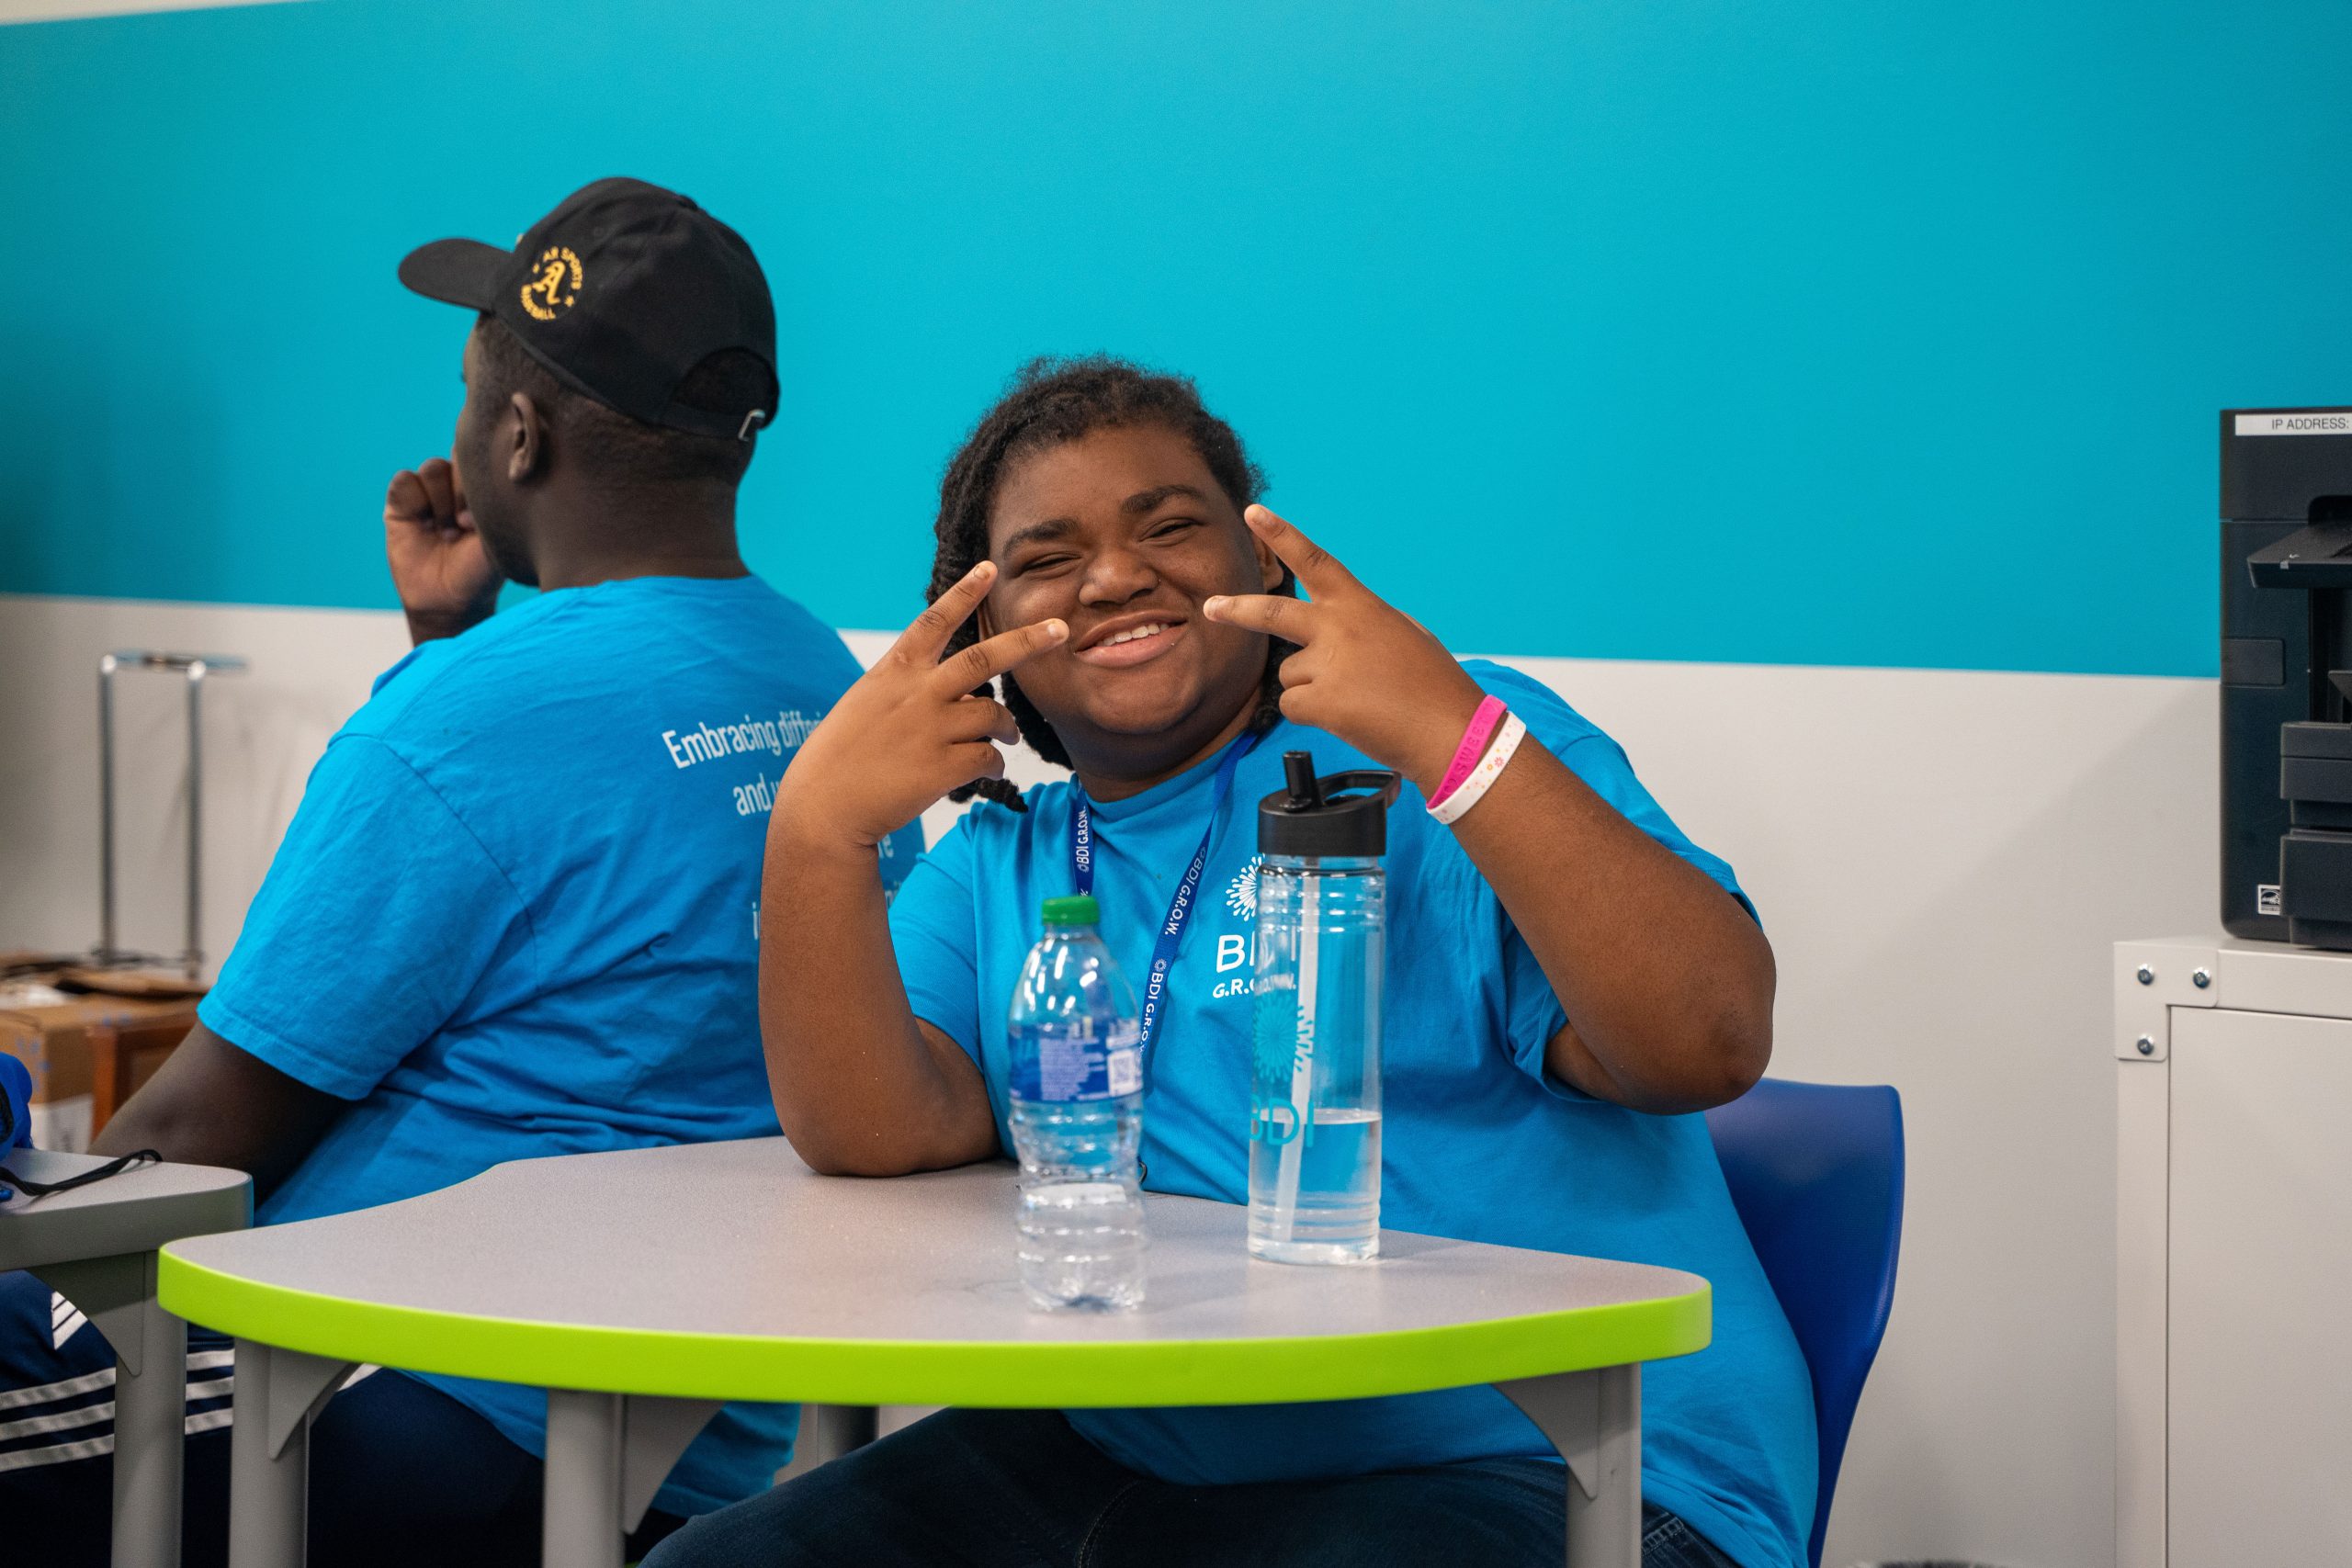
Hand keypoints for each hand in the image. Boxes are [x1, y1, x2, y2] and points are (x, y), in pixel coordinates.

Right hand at [385, 458, 500, 643]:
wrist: (449, 602)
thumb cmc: (481, 572)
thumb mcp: (499, 539)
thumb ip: (498, 505)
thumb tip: (492, 474)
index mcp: (486, 490)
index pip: (485, 457)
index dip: (484, 477)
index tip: (487, 511)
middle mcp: (459, 486)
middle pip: (458, 455)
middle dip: (464, 490)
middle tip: (467, 524)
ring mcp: (431, 493)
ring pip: (432, 468)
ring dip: (441, 501)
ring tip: (449, 531)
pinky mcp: (402, 503)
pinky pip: (404, 480)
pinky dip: (414, 500)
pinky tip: (424, 526)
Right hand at [773, 561, 1068, 853]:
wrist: (824, 806)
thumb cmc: (844, 755)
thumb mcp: (869, 703)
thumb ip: (915, 690)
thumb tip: (968, 697)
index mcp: (894, 671)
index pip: (934, 621)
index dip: (964, 594)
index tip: (989, 569)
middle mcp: (916, 693)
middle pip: (983, 659)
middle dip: (1027, 641)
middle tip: (1060, 629)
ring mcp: (931, 730)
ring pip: (993, 716)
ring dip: (1006, 728)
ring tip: (1007, 736)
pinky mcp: (943, 767)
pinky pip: (989, 758)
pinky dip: (994, 763)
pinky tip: (986, 771)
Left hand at [1203, 504, 1485, 793]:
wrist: (1452, 732)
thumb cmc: (1434, 688)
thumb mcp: (1406, 635)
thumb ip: (1364, 624)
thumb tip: (1336, 629)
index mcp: (1362, 607)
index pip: (1316, 562)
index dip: (1282, 535)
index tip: (1254, 512)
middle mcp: (1340, 628)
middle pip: (1273, 614)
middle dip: (1236, 609)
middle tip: (1211, 607)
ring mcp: (1329, 664)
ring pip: (1289, 673)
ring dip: (1311, 688)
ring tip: (1355, 700)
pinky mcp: (1322, 701)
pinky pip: (1293, 706)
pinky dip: (1312, 716)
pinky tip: (1348, 718)